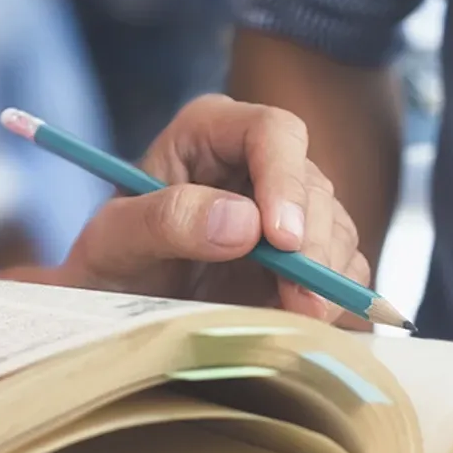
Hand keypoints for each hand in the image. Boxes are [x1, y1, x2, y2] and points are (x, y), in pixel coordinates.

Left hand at [52, 94, 372, 323]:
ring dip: (328, 275)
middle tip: (303, 299)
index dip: (285, 180)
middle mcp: (258, 161)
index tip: (281, 238)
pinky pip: (343, 269)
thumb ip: (167, 221)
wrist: (118, 311)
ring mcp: (287, 209)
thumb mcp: (114, 242)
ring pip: (336, 228)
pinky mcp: (305, 255)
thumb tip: (244, 222)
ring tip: (303, 315)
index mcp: (211, 133)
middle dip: (313, 243)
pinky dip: (336, 296)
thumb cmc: (108, 266)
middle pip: (313, 186)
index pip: (272, 132)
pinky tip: (310, 320)